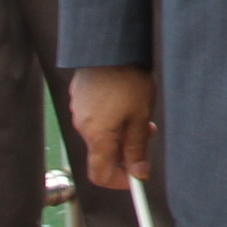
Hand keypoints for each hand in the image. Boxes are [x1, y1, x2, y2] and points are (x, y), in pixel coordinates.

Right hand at [72, 65, 157, 188]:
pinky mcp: (79, 97)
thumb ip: (138, 149)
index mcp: (97, 136)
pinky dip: (111, 116)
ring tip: (139, 108)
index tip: (137, 176)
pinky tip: (123, 96)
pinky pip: (95, 116)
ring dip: (120, 130)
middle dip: (126, 149)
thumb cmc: (128, 80)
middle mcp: (82, 127)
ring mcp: (78, 110)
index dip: (119, 181)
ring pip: (101, 133)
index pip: (100, 175)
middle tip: (148, 131)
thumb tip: (139, 174)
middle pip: (103, 153)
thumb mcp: (140, 117)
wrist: (110, 45)